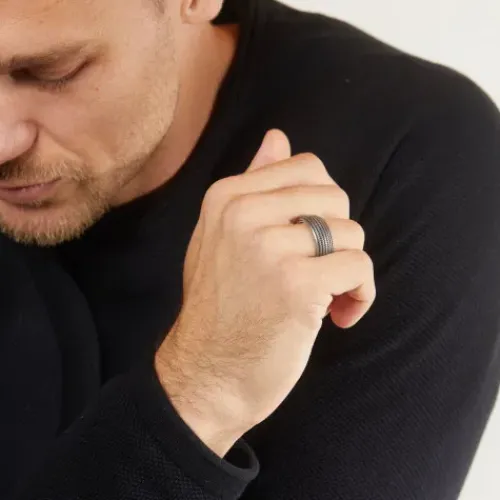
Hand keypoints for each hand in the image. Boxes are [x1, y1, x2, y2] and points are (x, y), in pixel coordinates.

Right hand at [155, 129, 376, 456]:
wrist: (206, 376)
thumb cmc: (220, 310)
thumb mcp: (220, 238)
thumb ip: (252, 183)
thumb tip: (278, 136)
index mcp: (226, 197)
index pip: (307, 167)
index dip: (321, 209)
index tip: (307, 243)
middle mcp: (243, 214)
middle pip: (335, 197)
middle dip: (337, 237)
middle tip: (318, 271)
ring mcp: (269, 249)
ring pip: (350, 233)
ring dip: (348, 271)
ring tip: (326, 300)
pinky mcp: (297, 286)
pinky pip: (359, 267)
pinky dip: (360, 295)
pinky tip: (338, 317)